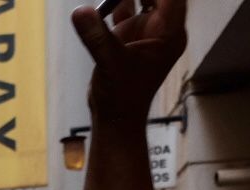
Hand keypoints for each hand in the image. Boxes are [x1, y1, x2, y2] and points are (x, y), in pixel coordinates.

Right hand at [71, 0, 187, 124]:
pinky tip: (104, 6)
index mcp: (169, 33)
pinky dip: (114, 1)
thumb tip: (80, 11)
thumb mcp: (110, 64)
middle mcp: (162, 27)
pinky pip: (125, 6)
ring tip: (108, 3)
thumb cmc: (121, 97)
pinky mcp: (130, 34)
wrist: (115, 117)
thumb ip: (97, 36)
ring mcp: (146, 29)